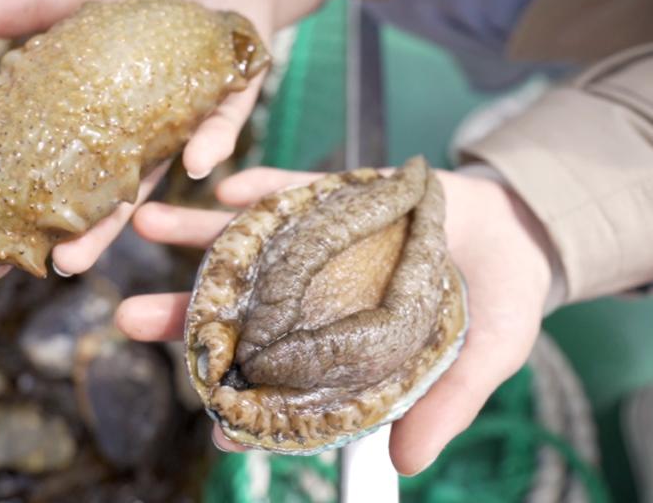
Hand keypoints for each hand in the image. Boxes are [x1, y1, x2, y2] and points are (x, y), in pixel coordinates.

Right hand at [0, 0, 275, 274]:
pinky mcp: (230, 99)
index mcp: (96, 116)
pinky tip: (196, 166)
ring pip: (157, 176)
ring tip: (107, 241)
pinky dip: (210, 142)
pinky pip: (221, 127)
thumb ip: (28, 7)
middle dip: (80, 232)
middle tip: (50, 265)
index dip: (28, 200)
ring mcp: (183, 122)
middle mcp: (137, 133)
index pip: (56, 165)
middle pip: (104, 193)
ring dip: (132, 212)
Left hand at [115, 166, 552, 474]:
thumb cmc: (500, 303)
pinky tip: (222, 188)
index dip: (247, 397)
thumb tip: (407, 466)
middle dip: (184, 313)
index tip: (207, 417)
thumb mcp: (485, 358)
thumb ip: (446, 405)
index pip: (283, 379)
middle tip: (128, 317)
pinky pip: (291, 187)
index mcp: (344, 346)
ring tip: (144, 222)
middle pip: (241, 310)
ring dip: (196, 233)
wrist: (524, 227)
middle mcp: (318, 297)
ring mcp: (320, 244)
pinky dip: (259, 186)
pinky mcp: (336, 194)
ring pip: (249, 243)